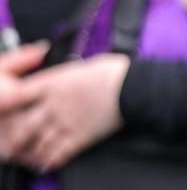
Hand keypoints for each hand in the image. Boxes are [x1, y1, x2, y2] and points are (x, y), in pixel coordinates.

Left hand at [0, 54, 128, 171]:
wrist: (134, 87)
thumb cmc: (113, 71)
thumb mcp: (81, 65)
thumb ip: (62, 76)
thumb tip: (57, 80)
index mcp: (53, 84)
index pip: (17, 96)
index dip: (9, 103)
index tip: (9, 108)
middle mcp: (54, 105)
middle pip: (21, 125)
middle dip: (16, 133)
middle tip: (15, 138)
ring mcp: (65, 123)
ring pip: (36, 143)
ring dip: (30, 150)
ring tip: (29, 152)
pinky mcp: (79, 137)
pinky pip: (56, 154)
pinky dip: (49, 161)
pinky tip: (47, 162)